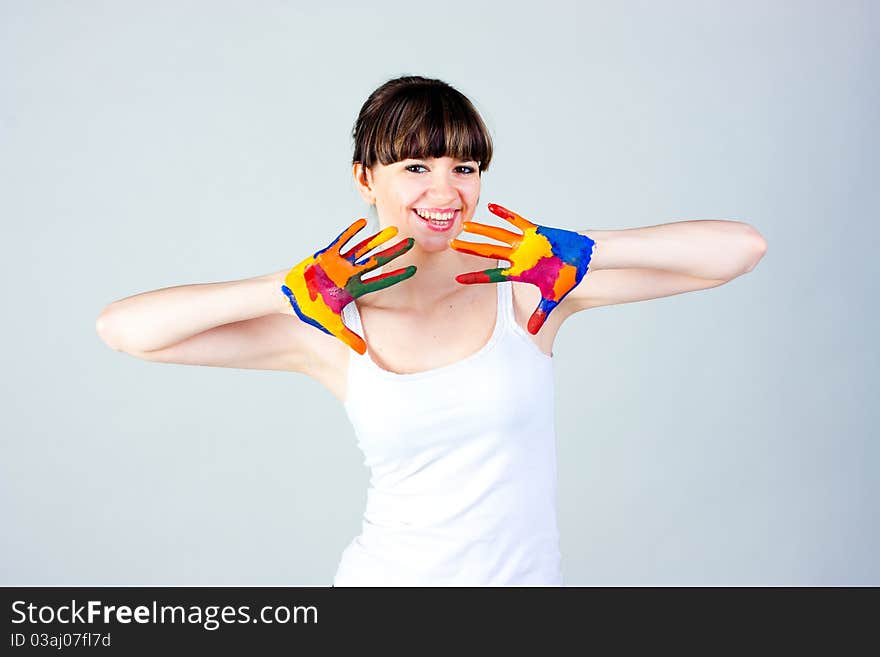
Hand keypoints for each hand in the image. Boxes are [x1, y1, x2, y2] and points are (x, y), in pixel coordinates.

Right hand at [282, 218, 415, 353]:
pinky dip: (350, 232)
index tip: (413, 270)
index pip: (381, 280)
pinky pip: (341, 240)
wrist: (289, 296)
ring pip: (363, 248)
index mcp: (354, 288)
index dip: (397, 275)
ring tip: (393, 230)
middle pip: (377, 260)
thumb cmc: (310, 308)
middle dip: (394, 252)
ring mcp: (339, 262)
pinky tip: (362, 222)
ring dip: (377, 239)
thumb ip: (348, 336)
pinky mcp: (326, 254)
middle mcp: (350, 273)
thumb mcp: (331, 324)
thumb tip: (362, 353)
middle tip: (411, 243)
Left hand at [450, 203, 594, 333]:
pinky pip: (517, 221)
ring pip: (498, 235)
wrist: (583, 258)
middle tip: (451, 244)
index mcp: (519, 273)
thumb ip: (541, 313)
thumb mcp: (553, 297)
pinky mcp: (535, 231)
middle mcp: (517, 257)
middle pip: (488, 252)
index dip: (475, 276)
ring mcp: (524, 243)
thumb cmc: (568, 276)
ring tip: (465, 225)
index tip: (457, 278)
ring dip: (482, 230)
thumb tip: (532, 332)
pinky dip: (505, 214)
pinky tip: (491, 207)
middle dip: (470, 248)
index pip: (492, 276)